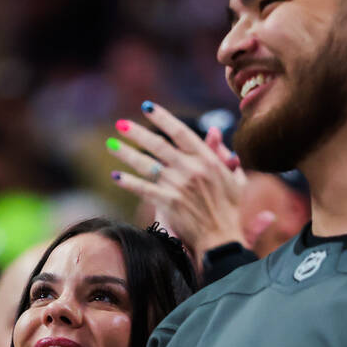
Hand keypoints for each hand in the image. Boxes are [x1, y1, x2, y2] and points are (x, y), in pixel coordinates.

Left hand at [107, 102, 264, 267]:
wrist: (222, 239)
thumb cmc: (230, 208)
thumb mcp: (235, 177)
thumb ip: (223, 153)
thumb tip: (213, 130)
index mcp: (208, 160)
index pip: (181, 132)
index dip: (163, 118)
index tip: (147, 107)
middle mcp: (192, 169)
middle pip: (159, 145)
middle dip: (137, 133)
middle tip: (120, 124)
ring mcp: (179, 186)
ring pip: (147, 165)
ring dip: (127, 154)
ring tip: (111, 145)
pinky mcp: (169, 204)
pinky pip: (145, 189)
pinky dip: (129, 183)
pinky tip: (116, 176)